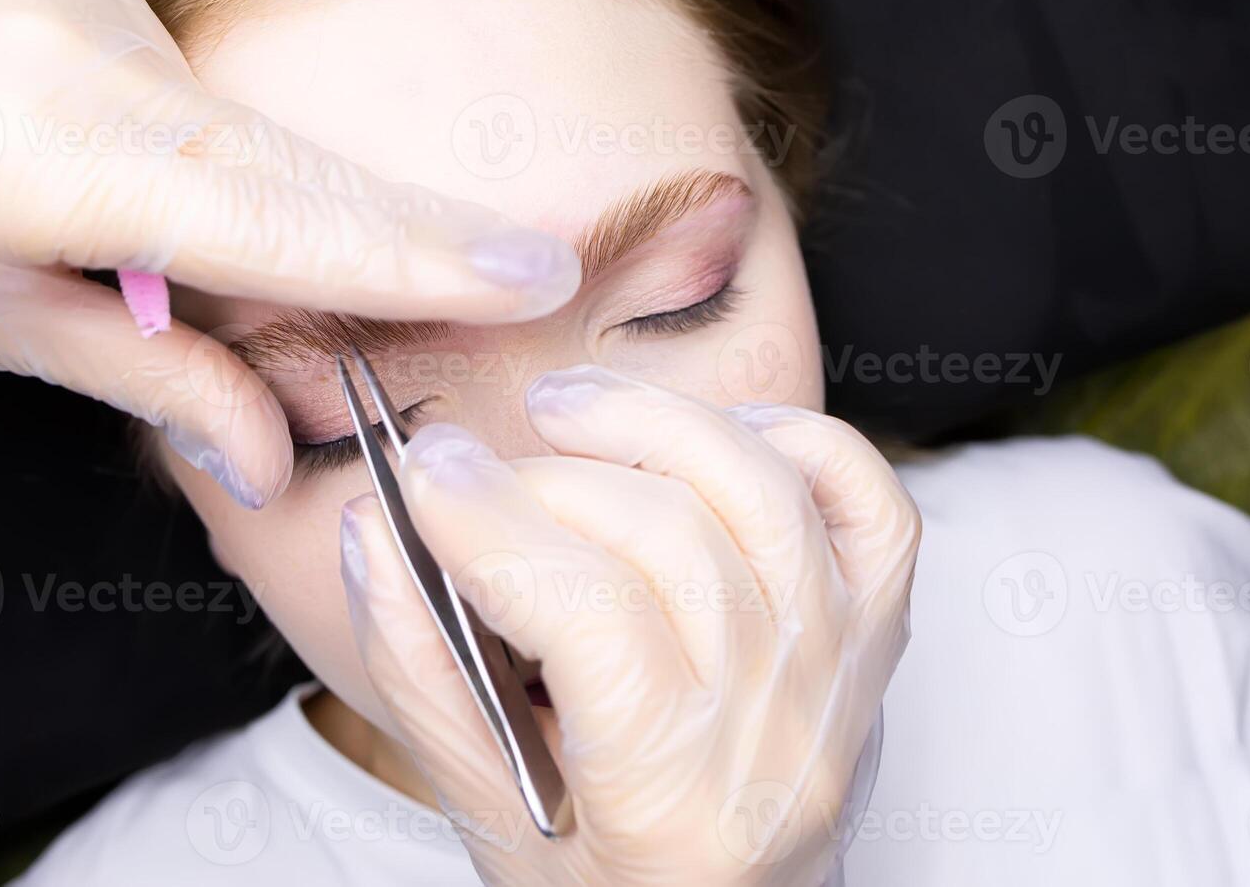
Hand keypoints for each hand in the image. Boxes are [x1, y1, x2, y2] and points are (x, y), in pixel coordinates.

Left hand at [0, 0, 578, 507]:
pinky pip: (192, 81)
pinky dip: (218, 151)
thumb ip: (159, 383)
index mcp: (34, 153)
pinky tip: (167, 189)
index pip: (269, 220)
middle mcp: (68, 43)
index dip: (408, 256)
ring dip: (285, 206)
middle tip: (519, 262)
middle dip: (403, 229)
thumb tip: (271, 456)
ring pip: (244, 128)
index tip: (524, 269)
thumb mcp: (1, 334)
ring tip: (271, 279)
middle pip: (286, 163)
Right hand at [339, 365, 918, 884]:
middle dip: (542, 480)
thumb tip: (378, 535)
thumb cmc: (615, 886)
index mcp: (676, 807)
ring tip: (561, 410)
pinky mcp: (871, 627)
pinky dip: (787, 439)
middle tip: (462, 471)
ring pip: (762, 491)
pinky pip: (863, 498)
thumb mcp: (488, 818)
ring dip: (651, 422)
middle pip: (670, 539)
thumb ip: (423, 675)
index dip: (495, 525)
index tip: (422, 477)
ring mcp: (840, 670)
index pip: (596, 620)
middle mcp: (778, 731)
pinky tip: (704, 439)